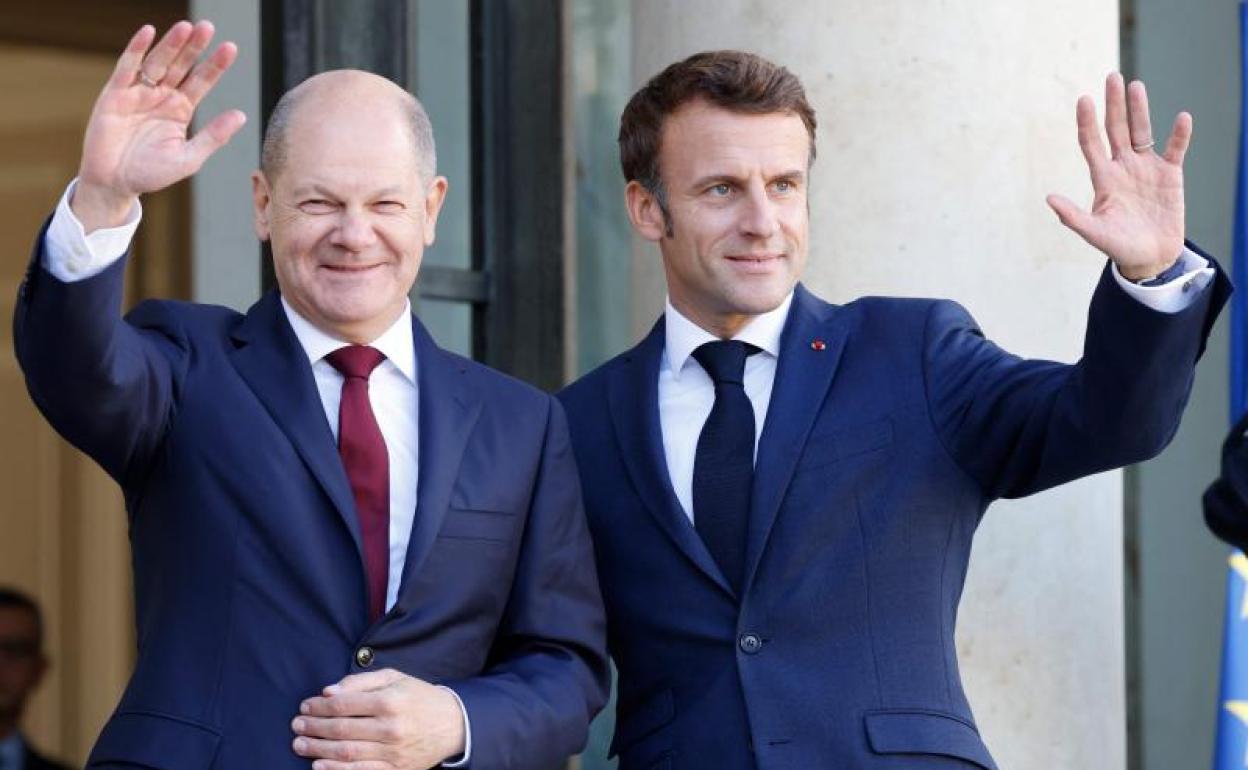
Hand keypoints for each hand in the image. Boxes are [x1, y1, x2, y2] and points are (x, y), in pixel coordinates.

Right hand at [73, 21, 244, 231]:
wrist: (114, 183)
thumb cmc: (151, 174)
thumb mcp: (188, 158)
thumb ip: (213, 136)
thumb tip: (242, 115)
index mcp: (181, 110)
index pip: (202, 81)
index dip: (215, 65)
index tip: (231, 47)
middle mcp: (161, 96)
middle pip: (181, 66)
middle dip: (194, 47)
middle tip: (208, 27)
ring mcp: (138, 92)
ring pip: (157, 62)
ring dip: (171, 45)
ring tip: (186, 27)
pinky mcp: (115, 94)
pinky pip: (127, 67)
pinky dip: (136, 49)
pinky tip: (148, 32)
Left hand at [292, 669, 466, 769]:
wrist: (453, 725)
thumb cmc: (419, 697)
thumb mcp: (396, 678)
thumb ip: (361, 682)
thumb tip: (329, 691)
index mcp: (390, 700)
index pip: (344, 704)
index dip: (319, 706)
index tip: (305, 705)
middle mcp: (390, 727)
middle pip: (341, 729)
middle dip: (313, 727)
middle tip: (297, 725)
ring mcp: (393, 752)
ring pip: (346, 752)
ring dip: (317, 749)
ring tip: (300, 745)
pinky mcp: (395, 769)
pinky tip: (319, 766)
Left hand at [1047, 72, 1190, 280]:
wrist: (1150, 258)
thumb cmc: (1119, 246)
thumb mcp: (1094, 232)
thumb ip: (1073, 216)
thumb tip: (1049, 198)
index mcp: (1102, 178)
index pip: (1091, 143)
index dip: (1087, 122)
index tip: (1084, 99)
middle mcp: (1122, 167)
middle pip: (1116, 129)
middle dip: (1114, 104)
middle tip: (1112, 77)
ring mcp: (1146, 168)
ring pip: (1142, 132)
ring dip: (1140, 110)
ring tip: (1135, 86)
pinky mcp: (1170, 175)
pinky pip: (1176, 150)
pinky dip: (1180, 135)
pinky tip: (1182, 118)